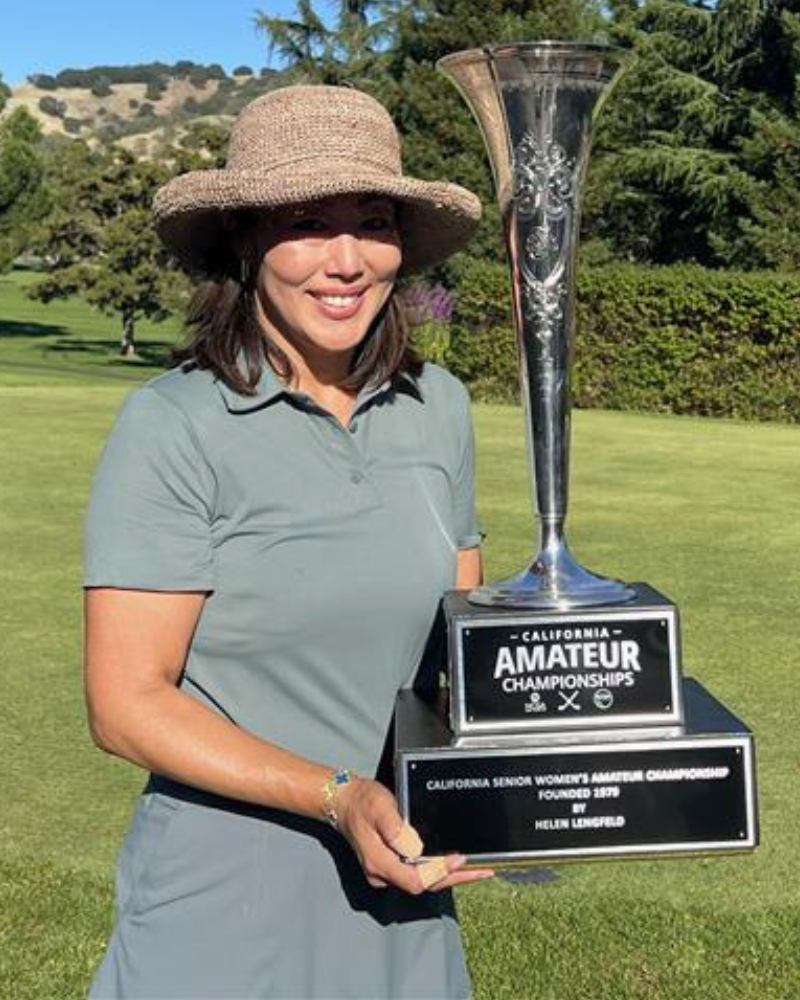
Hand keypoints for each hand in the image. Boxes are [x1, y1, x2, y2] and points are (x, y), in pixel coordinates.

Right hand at [335, 777, 493, 893]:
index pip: (415, 880)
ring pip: (423, 881)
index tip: (459, 859)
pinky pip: (418, 873)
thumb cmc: (362, 801)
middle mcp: (383, 873)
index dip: (440, 872)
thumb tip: (416, 849)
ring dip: (450, 876)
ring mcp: (387, 872)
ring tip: (477, 869)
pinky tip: (453, 864)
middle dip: (455, 878)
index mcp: (379, 862)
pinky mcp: (391, 865)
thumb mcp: (379, 807)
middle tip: (483, 870)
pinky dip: (438, 870)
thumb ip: (396, 829)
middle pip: (424, 885)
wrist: (344, 801)